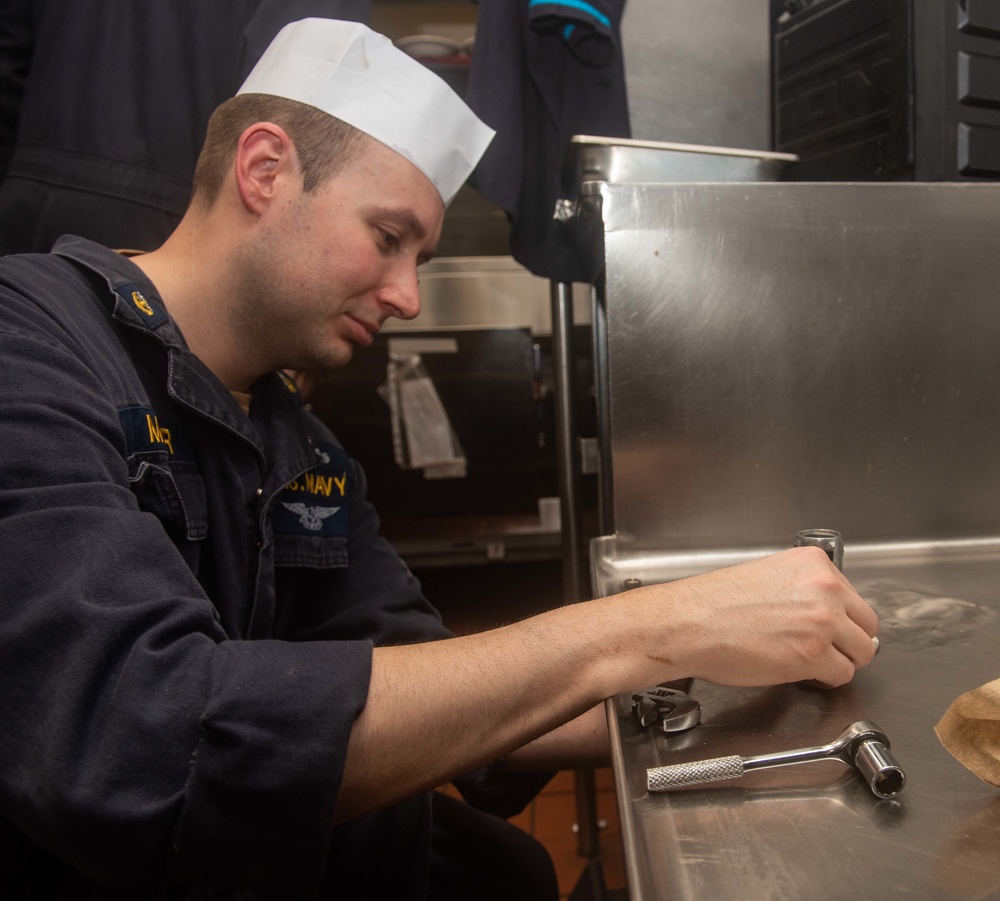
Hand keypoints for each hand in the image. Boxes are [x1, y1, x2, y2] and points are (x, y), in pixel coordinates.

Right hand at [620, 546, 877, 688]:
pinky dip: (824, 679)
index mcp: (813, 563)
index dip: (839, 618)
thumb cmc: (714, 604)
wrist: (688, 623)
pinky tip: (798, 671)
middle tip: (822, 649)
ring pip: (861, 653)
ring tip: (808, 661)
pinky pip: (842, 675)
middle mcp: (825, 588)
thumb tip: (828, 613)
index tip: (824, 627)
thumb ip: (804, 588)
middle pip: (867, 625)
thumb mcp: (768, 575)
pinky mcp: (814, 654)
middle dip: (848, 641)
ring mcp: (823, 621)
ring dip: (839, 661)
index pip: (853, 596)